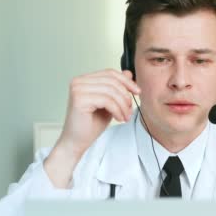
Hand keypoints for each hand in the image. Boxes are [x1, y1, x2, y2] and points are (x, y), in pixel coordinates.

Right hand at [44, 69, 139, 187]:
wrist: (77, 142)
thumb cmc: (91, 124)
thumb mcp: (109, 103)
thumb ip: (116, 88)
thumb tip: (128, 73)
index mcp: (84, 80)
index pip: (110, 73)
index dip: (126, 81)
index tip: (137, 91)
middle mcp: (78, 81)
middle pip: (112, 81)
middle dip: (125, 96)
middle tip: (130, 110)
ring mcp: (77, 89)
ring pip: (111, 91)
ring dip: (123, 105)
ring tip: (125, 116)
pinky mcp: (79, 99)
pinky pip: (107, 100)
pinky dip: (117, 110)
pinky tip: (118, 118)